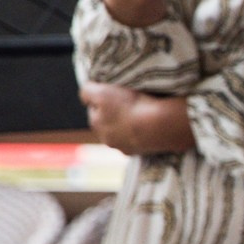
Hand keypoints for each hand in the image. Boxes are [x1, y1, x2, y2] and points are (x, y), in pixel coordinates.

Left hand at [78, 83, 193, 156]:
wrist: (158, 126)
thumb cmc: (130, 107)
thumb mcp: (102, 91)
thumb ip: (87, 91)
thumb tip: (85, 95)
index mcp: (96, 124)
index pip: (94, 109)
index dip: (103, 99)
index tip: (115, 93)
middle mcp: (108, 140)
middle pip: (109, 123)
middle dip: (116, 114)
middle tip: (129, 102)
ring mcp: (126, 147)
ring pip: (124, 133)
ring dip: (129, 125)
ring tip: (142, 113)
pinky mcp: (143, 151)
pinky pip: (140, 140)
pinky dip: (143, 133)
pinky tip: (150, 125)